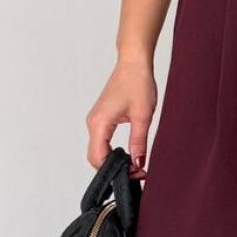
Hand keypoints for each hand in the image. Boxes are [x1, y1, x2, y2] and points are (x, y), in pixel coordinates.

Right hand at [85, 58, 157, 179]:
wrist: (134, 63)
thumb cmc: (138, 83)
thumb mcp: (143, 116)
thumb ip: (139, 142)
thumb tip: (138, 164)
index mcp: (99, 123)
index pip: (99, 158)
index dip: (115, 171)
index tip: (135, 174)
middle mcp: (93, 123)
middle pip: (95, 158)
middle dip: (114, 169)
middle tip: (138, 172)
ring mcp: (95, 121)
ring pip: (98, 151)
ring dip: (114, 162)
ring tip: (135, 164)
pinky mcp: (101, 119)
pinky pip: (102, 142)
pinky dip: (113, 152)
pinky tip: (129, 154)